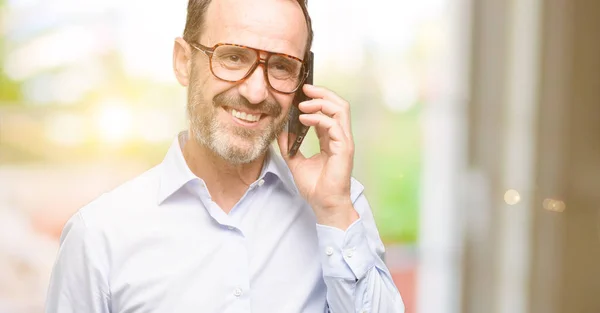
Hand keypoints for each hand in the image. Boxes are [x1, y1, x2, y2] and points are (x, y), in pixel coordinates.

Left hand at [277, 84, 358, 229]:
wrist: (323, 204)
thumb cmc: (315, 186)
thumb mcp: (295, 161)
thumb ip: (289, 144)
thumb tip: (279, 129)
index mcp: (331, 139)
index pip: (329, 111)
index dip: (316, 99)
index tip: (301, 94)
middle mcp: (340, 137)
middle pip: (339, 104)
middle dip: (322, 93)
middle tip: (305, 89)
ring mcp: (344, 142)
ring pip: (340, 109)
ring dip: (321, 102)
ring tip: (303, 104)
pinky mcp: (344, 148)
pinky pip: (333, 125)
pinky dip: (318, 118)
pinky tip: (303, 119)